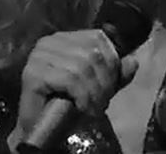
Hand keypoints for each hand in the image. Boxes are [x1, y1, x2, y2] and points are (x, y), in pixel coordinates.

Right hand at [7, 30, 138, 149]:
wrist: (38, 128)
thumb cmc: (65, 105)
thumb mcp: (97, 86)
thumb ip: (115, 74)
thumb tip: (133, 62)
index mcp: (65, 38)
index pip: (97, 38)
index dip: (111, 62)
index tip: (112, 87)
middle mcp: (49, 41)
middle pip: (92, 53)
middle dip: (104, 81)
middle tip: (103, 102)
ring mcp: (39, 56)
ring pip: (82, 67)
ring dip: (94, 92)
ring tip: (95, 108)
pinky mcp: (33, 73)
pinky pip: (70, 80)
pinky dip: (83, 96)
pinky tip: (84, 108)